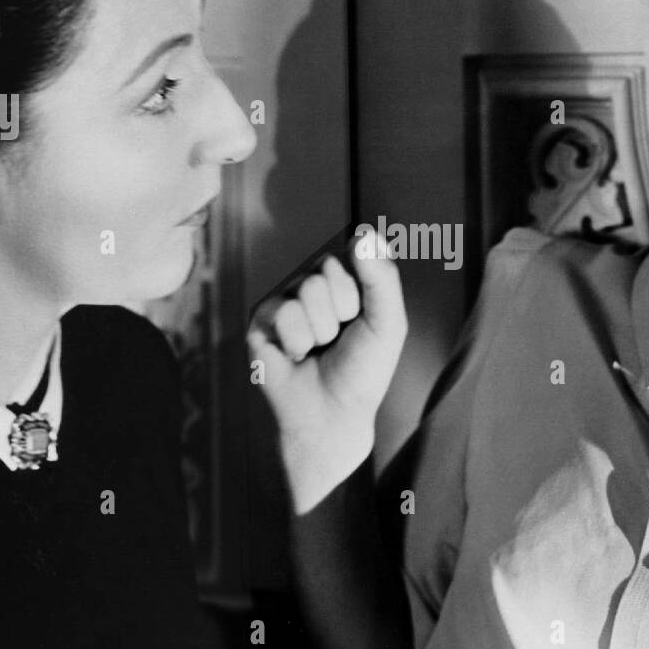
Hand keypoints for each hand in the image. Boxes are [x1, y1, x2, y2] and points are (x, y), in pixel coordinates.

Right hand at [247, 231, 406, 514]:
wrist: (332, 415)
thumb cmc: (363, 371)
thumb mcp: (387, 322)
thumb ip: (383, 277)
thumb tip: (365, 233)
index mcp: (343, 279)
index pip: (353, 255)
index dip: (364, 293)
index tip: (362, 321)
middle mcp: (311, 284)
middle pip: (327, 269)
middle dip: (343, 311)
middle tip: (339, 339)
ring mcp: (284, 300)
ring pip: (307, 289)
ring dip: (322, 330)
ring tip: (318, 349)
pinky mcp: (260, 320)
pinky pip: (283, 312)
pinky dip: (298, 342)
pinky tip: (296, 357)